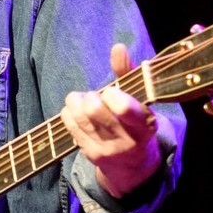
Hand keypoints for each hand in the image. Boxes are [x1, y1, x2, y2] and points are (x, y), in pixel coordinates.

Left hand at [60, 42, 162, 201]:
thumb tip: (117, 47)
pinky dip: (69, 112)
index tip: (111, 92)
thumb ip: (128, 73)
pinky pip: (70, 126)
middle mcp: (126, 140)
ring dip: (77, 102)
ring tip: (83, 100)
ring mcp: (106, 149)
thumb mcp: (140, 100)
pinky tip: (76, 110)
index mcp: (144, 125)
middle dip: (90, 96)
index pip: (123, 108)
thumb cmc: (136, 121)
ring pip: (80, 117)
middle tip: (95, 96)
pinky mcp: (89, 154)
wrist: (133, 164)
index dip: (111, 94)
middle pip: (94, 111)